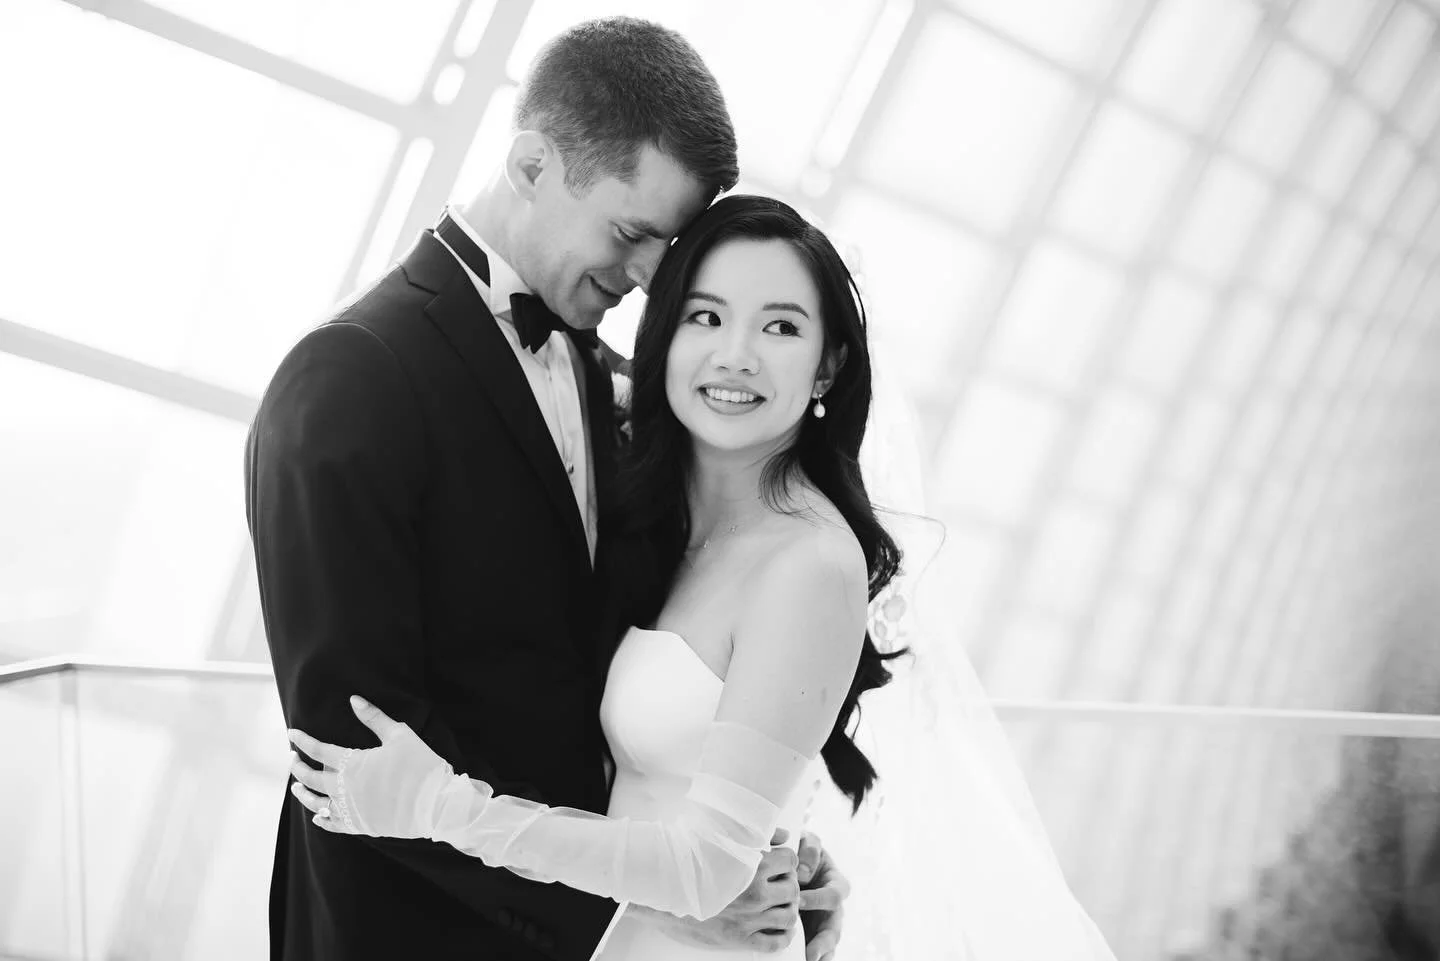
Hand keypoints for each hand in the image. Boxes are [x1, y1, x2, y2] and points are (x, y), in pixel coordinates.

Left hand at [287, 695, 452, 836]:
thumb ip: (374, 717)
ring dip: (303, 794)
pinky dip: (322, 819)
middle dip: (298, 767)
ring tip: (296, 787)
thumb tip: (353, 699)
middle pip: (311, 778)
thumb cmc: (420, 766)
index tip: (291, 733)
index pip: (318, 750)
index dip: (302, 740)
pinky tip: (317, 816)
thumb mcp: (399, 735)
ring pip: (316, 803)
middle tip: (292, 758)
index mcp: (352, 764)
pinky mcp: (360, 826)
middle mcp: (344, 789)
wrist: (437, 804)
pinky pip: (333, 824)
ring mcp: (351, 810)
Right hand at [631, 828, 799, 951]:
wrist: (662, 890)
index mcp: (753, 865)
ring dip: (788, 909)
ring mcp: (749, 918)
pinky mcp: (739, 939)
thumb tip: (783, 834)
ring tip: (779, 905)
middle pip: (792, 890)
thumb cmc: (690, 860)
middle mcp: (755, 893)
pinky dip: (784, 936)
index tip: (779, 865)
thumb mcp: (722, 839)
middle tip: (778, 885)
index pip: (791, 861)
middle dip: (788, 885)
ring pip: (788, 916)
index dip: (787, 861)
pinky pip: (775, 943)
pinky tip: (780, 929)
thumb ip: (758, 836)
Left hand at [797, 832, 849, 960]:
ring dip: (821, 953)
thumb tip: (801, 874)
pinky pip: (820, 949)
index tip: (798, 901)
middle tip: (811, 951)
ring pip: (829, 942)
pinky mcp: (814, 930)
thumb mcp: (807, 842)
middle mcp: (833, 906)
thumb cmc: (800, 849)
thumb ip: (809, 849)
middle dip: (824, 941)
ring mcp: (825, 920)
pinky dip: (816, 957)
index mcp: (835, 882)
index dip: (818, 898)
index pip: (835, 894)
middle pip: (836, 927)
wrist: (791, 859)